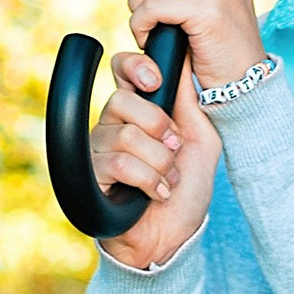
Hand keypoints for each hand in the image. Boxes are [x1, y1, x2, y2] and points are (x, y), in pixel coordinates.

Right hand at [92, 46, 220, 269]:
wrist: (174, 238)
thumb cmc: (187, 191)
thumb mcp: (202, 140)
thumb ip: (191, 101)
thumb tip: (186, 55)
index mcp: (140, 110)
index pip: (122, 69)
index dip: (134, 67)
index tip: (155, 80)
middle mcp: (114, 126)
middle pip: (121, 100)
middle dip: (158, 126)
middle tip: (174, 147)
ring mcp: (99, 150)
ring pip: (125, 136)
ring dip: (160, 162)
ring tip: (168, 180)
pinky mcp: (91, 177)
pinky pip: (118, 163)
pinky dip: (148, 180)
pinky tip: (156, 194)